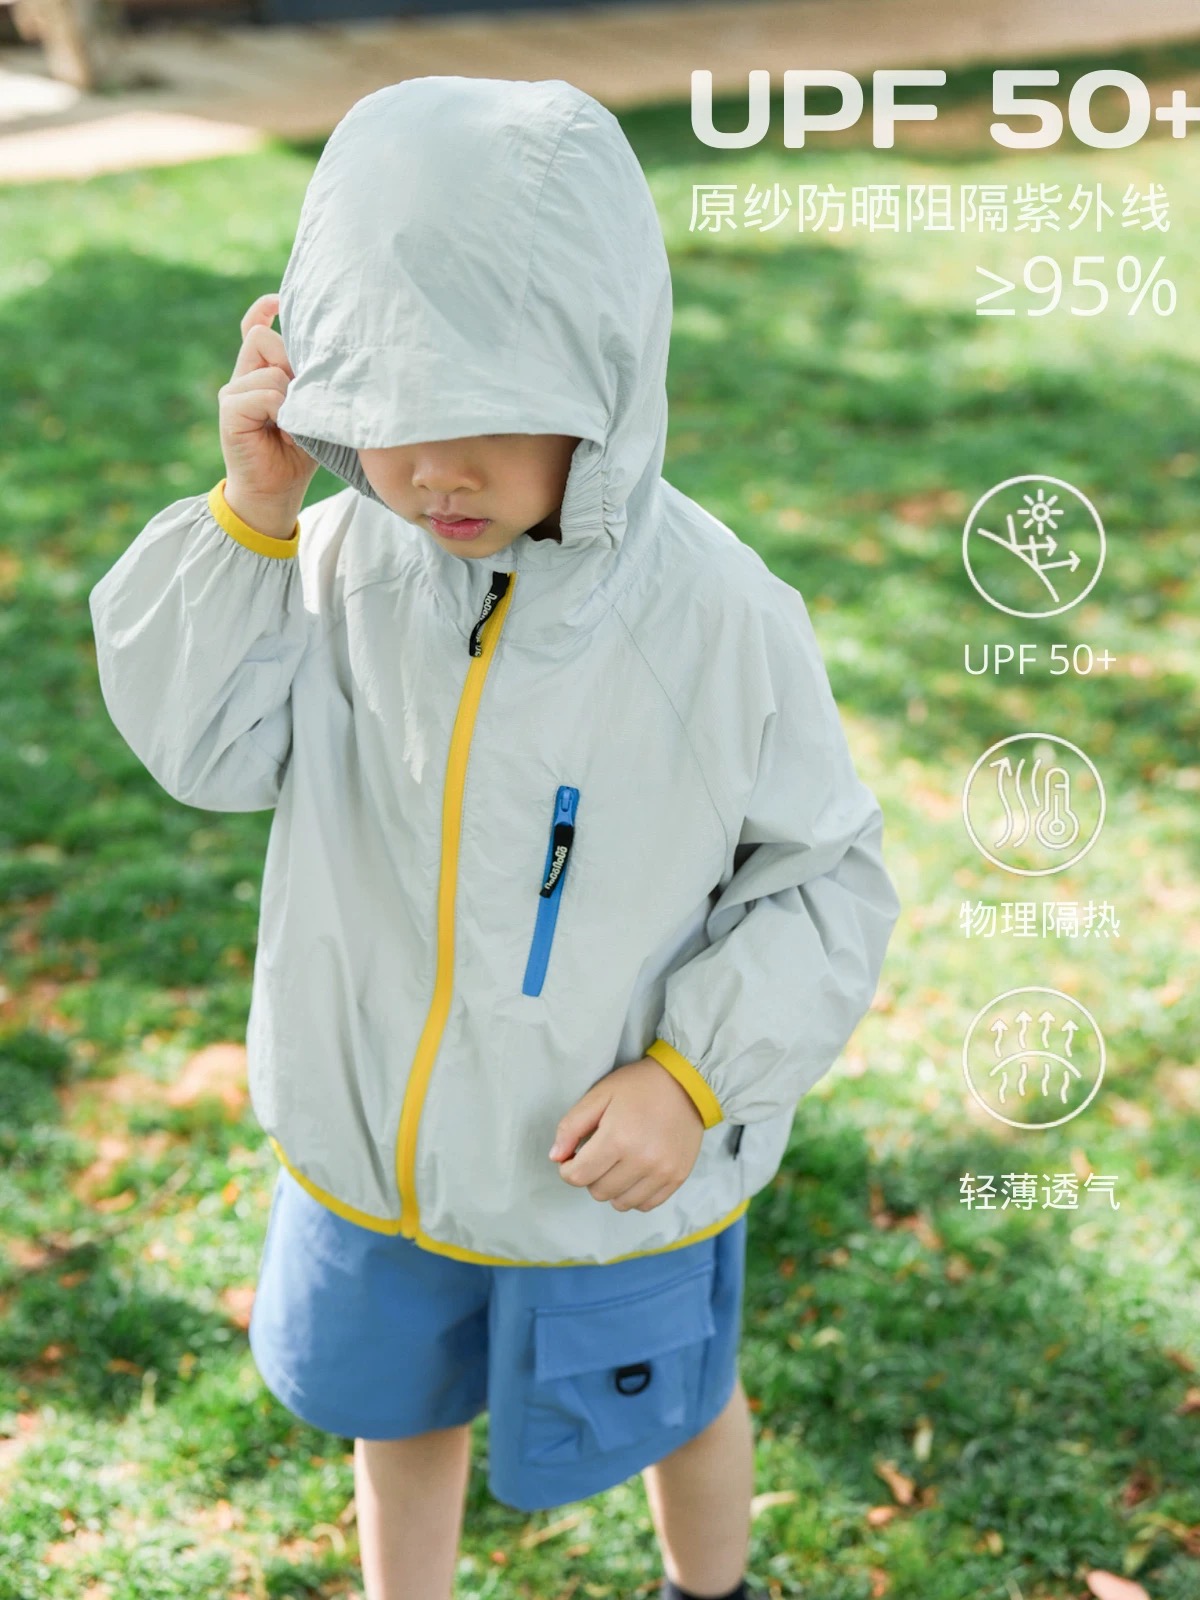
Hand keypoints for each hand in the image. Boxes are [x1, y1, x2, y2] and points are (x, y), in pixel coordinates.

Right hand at [217, 292, 317, 530]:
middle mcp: (242, 377)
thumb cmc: (299, 455)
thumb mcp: (312, 412)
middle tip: (303, 402)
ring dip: (291, 396)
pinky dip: (280, 410)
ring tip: (293, 426)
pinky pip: (263, 393)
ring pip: (269, 368)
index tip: (281, 299)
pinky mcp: (229, 410)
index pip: (255, 328)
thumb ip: (310, 382)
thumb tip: (325, 353)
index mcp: (260, 374)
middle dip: (291, 363)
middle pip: (264, 339)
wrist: (275, 494)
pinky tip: (283, 431)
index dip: (265, 309)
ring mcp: (232, 392)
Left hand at [549, 1056, 706, 1212]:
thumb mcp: (599, 1095)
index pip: (577, 1177)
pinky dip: (634, 1194)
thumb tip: (556, 1158)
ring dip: (612, 1188)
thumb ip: (571, 1126)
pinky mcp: (677, 1178)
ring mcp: (662, 1172)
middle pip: (598, 1192)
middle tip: (599, 1154)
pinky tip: (635, 1173)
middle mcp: (642, 1160)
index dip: (568, 1169)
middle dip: (591, 1176)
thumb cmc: (638, 1086)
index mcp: (617, 1138)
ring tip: (618, 1164)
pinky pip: (645, 1205)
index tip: (573, 1156)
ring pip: (621, 1203)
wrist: (686, 1083)